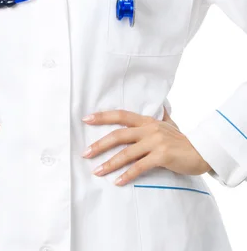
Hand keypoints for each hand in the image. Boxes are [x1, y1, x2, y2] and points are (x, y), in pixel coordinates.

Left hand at [81, 108, 211, 185]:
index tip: (86, 119)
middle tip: (85, 153)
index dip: (103, 116)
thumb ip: (162, 117)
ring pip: (126, 153)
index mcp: (148, 121)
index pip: (121, 115)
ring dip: (110, 163)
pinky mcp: (162, 156)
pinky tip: (118, 182)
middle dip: (100, 144)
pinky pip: (140, 166)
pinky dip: (128, 175)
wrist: (203, 151)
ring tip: (97, 171)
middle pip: (118, 135)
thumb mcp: (170, 124)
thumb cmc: (184, 140)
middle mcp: (149, 129)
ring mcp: (155, 142)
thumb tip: (162, 106)